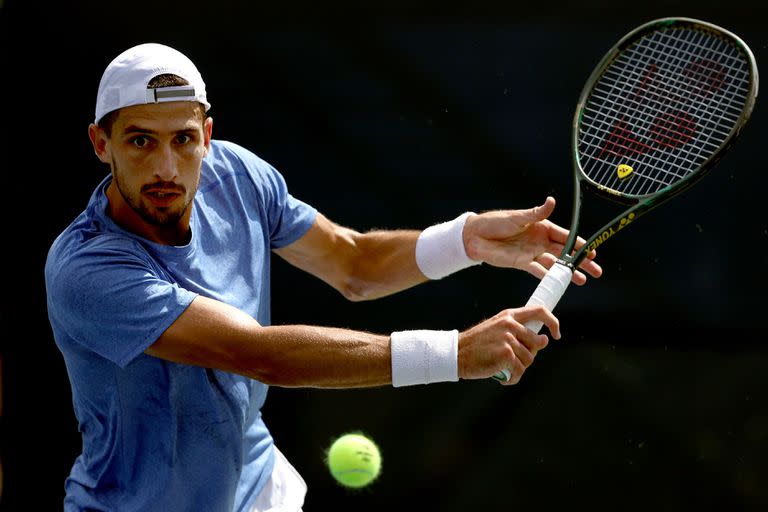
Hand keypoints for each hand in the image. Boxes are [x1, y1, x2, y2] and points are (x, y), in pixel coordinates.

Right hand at [457, 305, 559, 384]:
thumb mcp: (497, 329)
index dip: (553, 322)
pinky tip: (502, 377)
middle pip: (537, 343)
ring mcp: (508, 339)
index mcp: (509, 316)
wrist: (456, 353)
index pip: (539, 312)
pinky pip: (520, 372)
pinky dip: (512, 379)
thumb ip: (519, 332)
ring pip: (529, 360)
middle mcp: (510, 325)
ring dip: (518, 369)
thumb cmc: (477, 344)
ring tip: (503, 368)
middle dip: (529, 356)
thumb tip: (544, 341)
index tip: (556, 334)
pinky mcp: (506, 355)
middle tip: (512, 360)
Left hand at [463, 196, 601, 284]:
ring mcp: (532, 253)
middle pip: (565, 252)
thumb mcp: (517, 217)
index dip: (579, 244)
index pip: (565, 236)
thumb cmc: (496, 222)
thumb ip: (536, 213)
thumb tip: (552, 201)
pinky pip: (538, 271)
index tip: (592, 251)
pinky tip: (560, 283)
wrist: (475, 236)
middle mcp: (540, 241)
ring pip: (555, 264)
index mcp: (541, 227)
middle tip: (596, 271)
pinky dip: (549, 277)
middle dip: (580, 262)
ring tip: (583, 280)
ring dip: (568, 272)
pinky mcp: (522, 263)